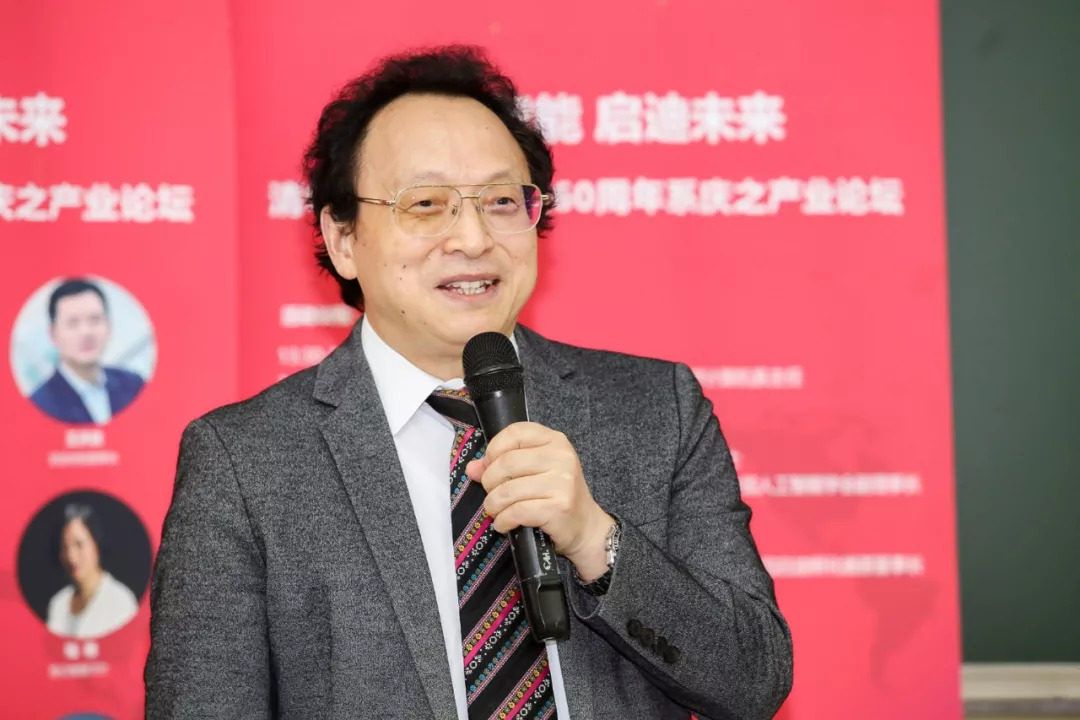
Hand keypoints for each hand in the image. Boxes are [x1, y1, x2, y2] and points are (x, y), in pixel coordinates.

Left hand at [465, 422, 614, 580]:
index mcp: (555, 441)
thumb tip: (472, 469)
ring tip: (496, 511)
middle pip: (507, 463)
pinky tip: (504, 524)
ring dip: (493, 505)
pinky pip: (516, 512)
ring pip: (508, 490)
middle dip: (489, 482)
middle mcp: (561, 457)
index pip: (515, 433)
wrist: (585, 527)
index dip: (493, 449)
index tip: (488, 466)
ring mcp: (562, 482)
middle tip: (491, 494)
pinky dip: (503, 521)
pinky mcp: (558, 507)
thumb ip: (501, 464)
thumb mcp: (534, 472)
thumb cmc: (556, 495)